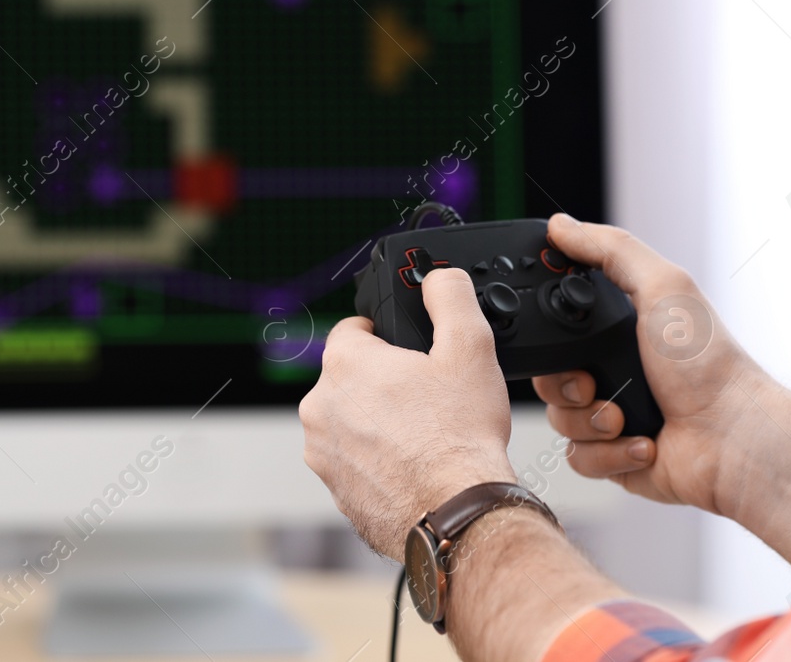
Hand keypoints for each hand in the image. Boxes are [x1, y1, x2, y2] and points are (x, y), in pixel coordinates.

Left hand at [300, 268, 516, 555]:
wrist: (457, 513)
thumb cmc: (460, 438)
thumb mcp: (470, 347)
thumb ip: (450, 297)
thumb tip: (439, 277)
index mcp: (345, 364)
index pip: (353, 329)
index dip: (387, 336)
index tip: (411, 352)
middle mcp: (320, 406)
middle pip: (351, 376)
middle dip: (383, 381)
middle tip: (426, 395)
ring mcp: (322, 451)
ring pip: (350, 419)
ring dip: (377, 420)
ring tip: (423, 433)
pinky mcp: (333, 488)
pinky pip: (353, 459)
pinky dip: (376, 458)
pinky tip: (412, 464)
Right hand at [532, 214, 763, 520]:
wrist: (731, 436)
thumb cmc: (708, 362)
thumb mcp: (663, 285)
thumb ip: (610, 250)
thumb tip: (563, 226)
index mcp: (622, 332)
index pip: (561, 328)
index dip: (552, 333)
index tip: (562, 336)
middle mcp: (615, 373)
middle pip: (548, 377)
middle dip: (567, 384)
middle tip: (593, 382)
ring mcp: (614, 416)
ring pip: (558, 421)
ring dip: (591, 420)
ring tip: (625, 415)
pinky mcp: (615, 458)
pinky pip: (579, 458)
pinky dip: (608, 453)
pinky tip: (643, 441)